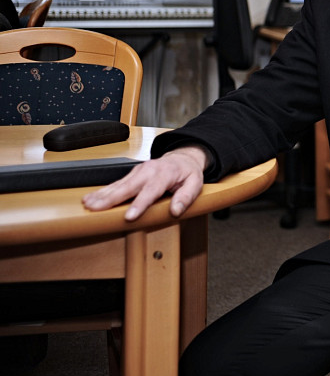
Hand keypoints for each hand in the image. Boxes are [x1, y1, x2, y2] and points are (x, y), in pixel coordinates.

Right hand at [82, 146, 207, 220]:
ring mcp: (138, 171)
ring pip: (118, 184)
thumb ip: (186, 197)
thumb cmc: (187, 173)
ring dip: (102, 195)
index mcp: (164, 174)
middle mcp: (148, 171)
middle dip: (111, 198)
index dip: (139, 204)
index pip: (151, 191)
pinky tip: (90, 198)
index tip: (129, 216)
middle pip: (128, 186)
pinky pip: (116, 184)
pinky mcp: (132, 175)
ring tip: (88, 204)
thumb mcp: (195, 184)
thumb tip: (176, 210)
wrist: (182, 158)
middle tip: (96, 208)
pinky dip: (102, 191)